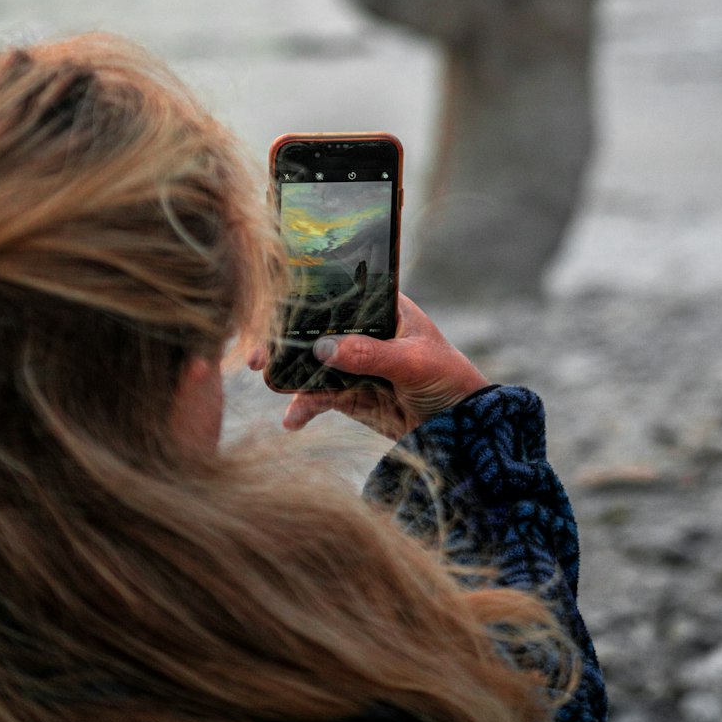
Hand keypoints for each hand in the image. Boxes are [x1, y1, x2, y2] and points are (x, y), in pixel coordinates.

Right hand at [256, 293, 489, 439]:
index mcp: (383, 307)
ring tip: (266, 379)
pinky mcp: (350, 396)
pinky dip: (304, 406)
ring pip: (312, 363)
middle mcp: (364, 332)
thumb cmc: (448, 379)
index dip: (307, 297)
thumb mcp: (414, 362)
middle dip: (286, 338)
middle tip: (258, 352)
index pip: (341, 293)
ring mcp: (354, 364)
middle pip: (317, 329)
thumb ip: (373, 355)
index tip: (275, 306)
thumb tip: (326, 346)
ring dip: (288, 372)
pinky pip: (319, 397)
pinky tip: (292, 421)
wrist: (463, 428)